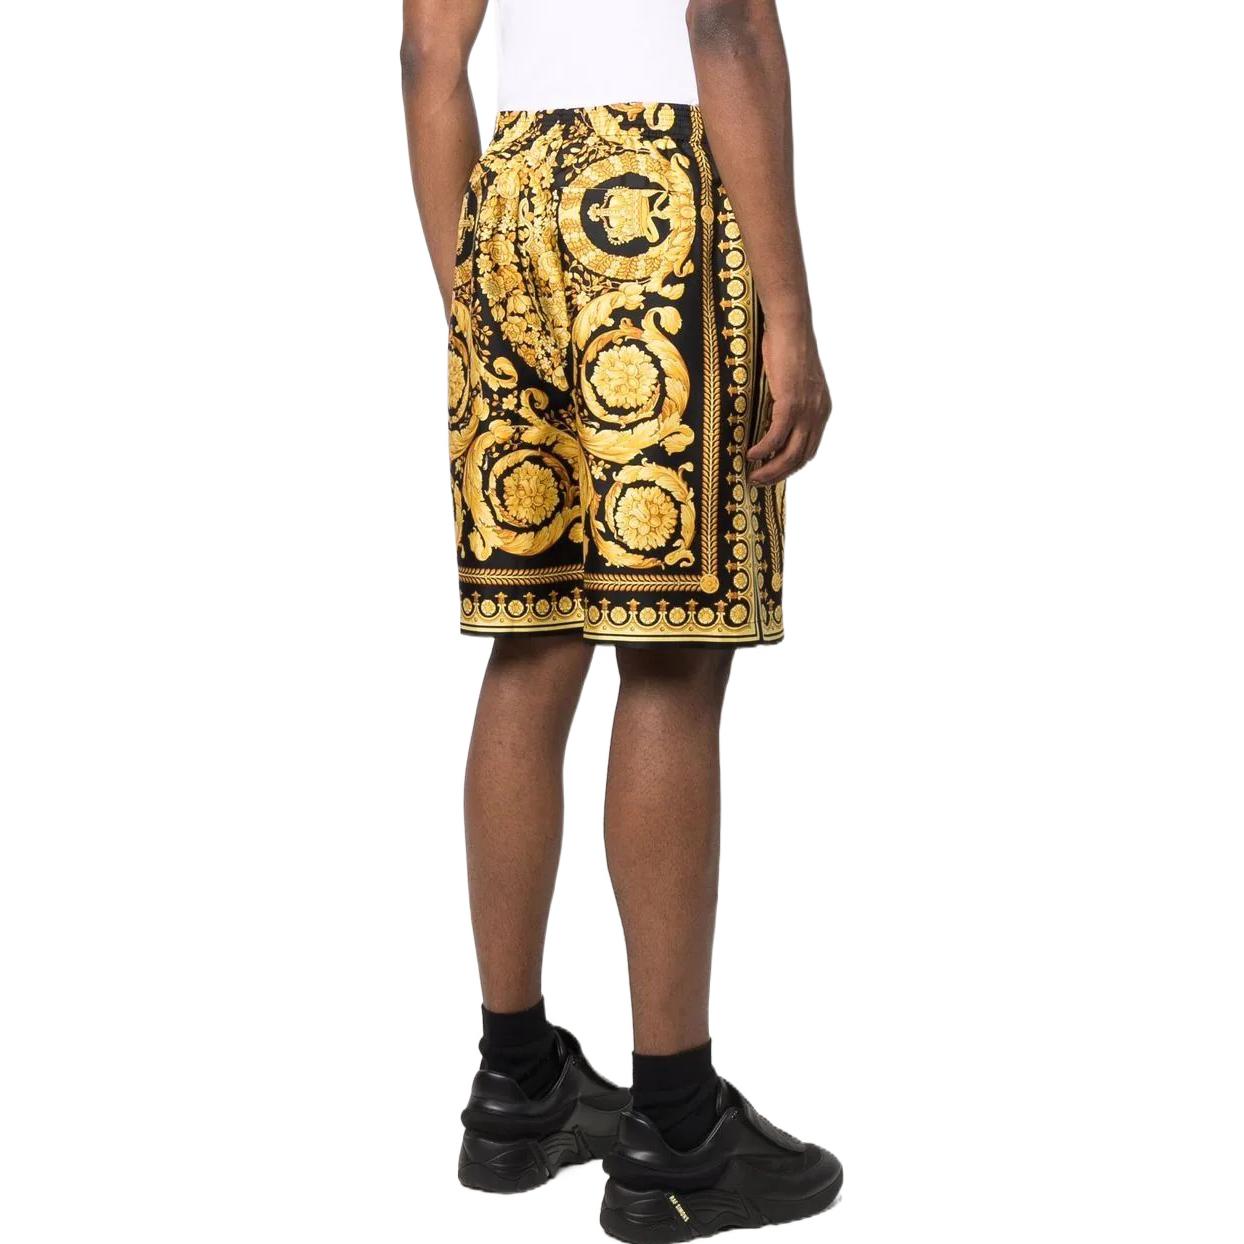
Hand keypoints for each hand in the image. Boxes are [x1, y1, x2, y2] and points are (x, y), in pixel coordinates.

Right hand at [747, 319, 831, 484]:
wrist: (790, 326)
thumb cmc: (787, 348)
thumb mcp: (793, 381)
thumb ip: (788, 402)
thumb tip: (769, 418)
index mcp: (821, 410)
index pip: (809, 450)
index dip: (790, 467)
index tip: (771, 473)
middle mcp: (818, 413)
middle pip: (801, 458)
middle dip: (779, 474)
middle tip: (758, 482)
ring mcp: (806, 409)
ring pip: (790, 453)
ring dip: (771, 469)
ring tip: (753, 475)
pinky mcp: (791, 403)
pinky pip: (776, 437)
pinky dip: (763, 450)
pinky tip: (751, 455)